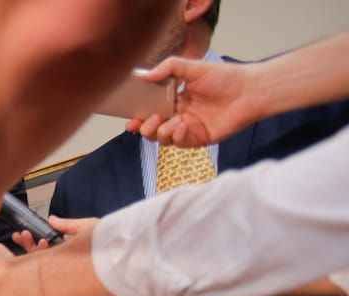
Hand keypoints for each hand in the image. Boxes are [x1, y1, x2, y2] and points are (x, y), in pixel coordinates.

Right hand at [126, 57, 262, 147]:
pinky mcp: (199, 138)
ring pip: (163, 138)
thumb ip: (169, 68)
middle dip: (145, 128)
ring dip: (161, 132)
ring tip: (171, 122)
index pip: (150, 110)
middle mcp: (179, 115)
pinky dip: (177, 136)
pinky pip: (180, 143)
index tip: (130, 118)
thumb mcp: (193, 67)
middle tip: (146, 121)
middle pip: (152, 128)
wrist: (250, 91)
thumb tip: (145, 75)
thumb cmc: (225, 77)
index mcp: (174, 99)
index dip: (137, 116)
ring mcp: (189, 128)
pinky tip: (183, 124)